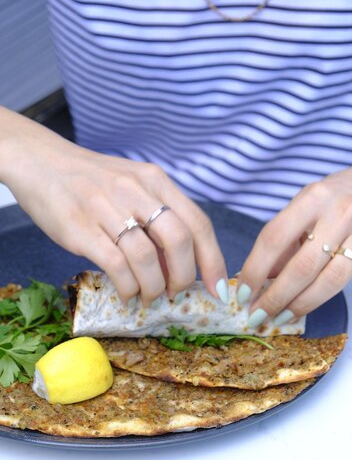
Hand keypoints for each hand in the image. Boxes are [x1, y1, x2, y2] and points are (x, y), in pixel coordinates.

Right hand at [0, 109, 226, 303]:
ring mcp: (106, 208)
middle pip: (178, 240)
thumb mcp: (133, 185)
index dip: (213, 260)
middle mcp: (135, 190)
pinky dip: (128, 287)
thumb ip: (159, 215)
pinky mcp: (80, 228)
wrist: (43, 163)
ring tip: (148, 296)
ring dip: (154, 287)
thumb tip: (183, 262)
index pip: (198, 222)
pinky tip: (127, 294)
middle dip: (184, 276)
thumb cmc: (93, 181)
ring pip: (146, 258)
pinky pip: (116, 266)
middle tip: (175, 293)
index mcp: (155, 180)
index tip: (219, 287)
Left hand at [236, 168, 351, 326]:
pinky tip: (299, 310)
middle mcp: (338, 215)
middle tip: (256, 316)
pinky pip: (341, 283)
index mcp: (313, 198)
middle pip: (301, 266)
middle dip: (275, 297)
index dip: (255, 270)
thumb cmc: (329, 200)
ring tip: (277, 319)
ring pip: (327, 280)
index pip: (275, 238)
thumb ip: (282, 240)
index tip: (242, 294)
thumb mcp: (302, 207)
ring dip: (298, 305)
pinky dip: (317, 300)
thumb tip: (257, 281)